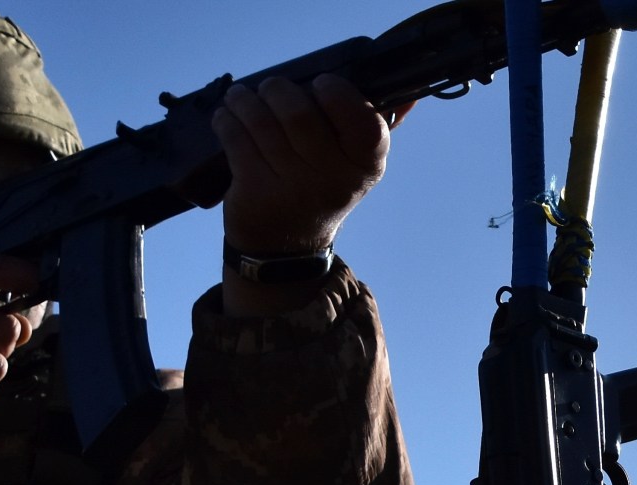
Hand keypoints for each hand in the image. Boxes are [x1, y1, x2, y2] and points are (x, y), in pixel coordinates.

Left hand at [214, 74, 399, 261]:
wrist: (286, 248)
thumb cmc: (321, 189)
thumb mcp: (355, 166)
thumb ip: (376, 126)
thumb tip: (409, 94)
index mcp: (365, 165)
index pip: (362, 119)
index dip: (337, 92)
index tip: (321, 84)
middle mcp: (332, 178)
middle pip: (299, 111)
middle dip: (278, 89)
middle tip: (272, 89)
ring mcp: (292, 186)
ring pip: (261, 120)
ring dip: (245, 99)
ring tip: (242, 97)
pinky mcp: (255, 190)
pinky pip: (235, 137)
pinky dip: (226, 119)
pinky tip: (228, 116)